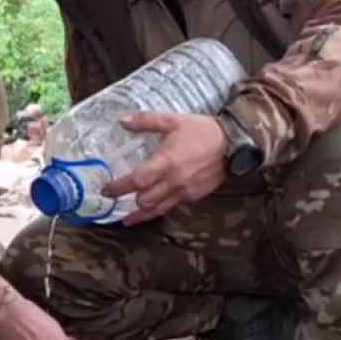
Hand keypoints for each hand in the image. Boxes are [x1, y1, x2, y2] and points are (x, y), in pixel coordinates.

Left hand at [103, 112, 228, 225]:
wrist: (233, 144)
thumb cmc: (203, 131)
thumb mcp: (173, 120)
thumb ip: (146, 121)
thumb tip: (123, 121)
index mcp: (166, 162)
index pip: (137, 181)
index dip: (119, 187)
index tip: (106, 189)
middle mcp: (174, 181)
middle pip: (144, 200)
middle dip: (129, 202)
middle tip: (116, 201)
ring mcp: (184, 191)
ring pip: (157, 210)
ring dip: (141, 214)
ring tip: (128, 219)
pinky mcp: (193, 196)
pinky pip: (172, 207)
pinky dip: (159, 210)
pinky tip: (153, 209)